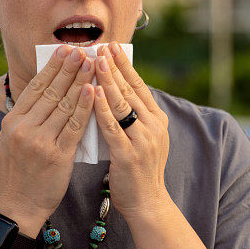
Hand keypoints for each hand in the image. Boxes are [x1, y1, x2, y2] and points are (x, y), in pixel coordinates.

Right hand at [0, 45, 95, 220]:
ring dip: (80, 82)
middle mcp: (24, 128)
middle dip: (68, 69)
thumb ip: (27, 116)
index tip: (65, 50)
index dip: (51, 67)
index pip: (34, 87)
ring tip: (92, 64)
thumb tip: (44, 89)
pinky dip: (84, 107)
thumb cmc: (18, 172)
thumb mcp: (12, 139)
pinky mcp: (57, 155)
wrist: (18, 205)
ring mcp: (40, 141)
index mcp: (12, 121)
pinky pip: (74, 126)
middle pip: (50, 92)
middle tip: (83, 51)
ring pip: (64, 105)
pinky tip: (93, 91)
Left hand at [92, 41, 170, 219]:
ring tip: (94, 61)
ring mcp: (143, 139)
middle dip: (114, 66)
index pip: (140, 85)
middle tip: (100, 46)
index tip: (112, 46)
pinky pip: (112, 125)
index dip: (125, 65)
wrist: (147, 202)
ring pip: (122, 103)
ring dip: (107, 80)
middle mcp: (154, 126)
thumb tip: (114, 90)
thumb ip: (133, 116)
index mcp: (158, 119)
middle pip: (131, 89)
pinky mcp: (129, 154)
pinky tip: (92, 92)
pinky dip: (101, 107)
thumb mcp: (143, 138)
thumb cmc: (138, 170)